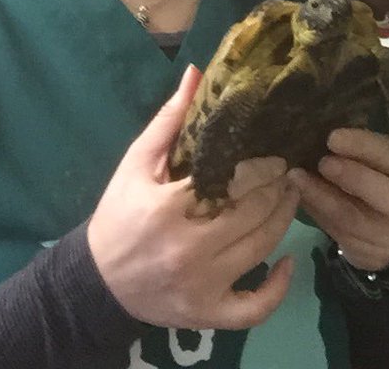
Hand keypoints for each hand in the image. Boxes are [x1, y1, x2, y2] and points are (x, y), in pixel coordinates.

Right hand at [88, 66, 299, 329]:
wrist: (96, 281)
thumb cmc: (120, 216)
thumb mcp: (136, 164)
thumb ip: (169, 120)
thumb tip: (197, 72)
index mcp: (170, 210)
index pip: (235, 182)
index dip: (265, 167)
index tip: (278, 152)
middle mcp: (189, 251)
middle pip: (255, 214)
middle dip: (279, 188)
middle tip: (289, 170)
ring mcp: (201, 287)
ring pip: (262, 248)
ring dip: (285, 219)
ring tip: (292, 195)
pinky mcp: (207, 315)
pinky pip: (255, 308)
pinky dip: (278, 288)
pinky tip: (289, 261)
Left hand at [287, 128, 388, 271]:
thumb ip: (372, 152)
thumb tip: (331, 137)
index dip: (365, 147)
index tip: (333, 137)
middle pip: (388, 199)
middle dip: (351, 178)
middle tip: (322, 162)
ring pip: (355, 221)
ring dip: (321, 198)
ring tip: (297, 178)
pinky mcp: (372, 257)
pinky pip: (339, 235)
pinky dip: (318, 214)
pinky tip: (301, 198)